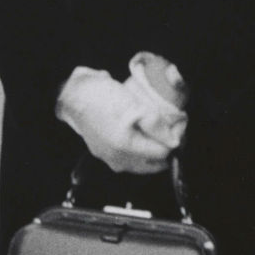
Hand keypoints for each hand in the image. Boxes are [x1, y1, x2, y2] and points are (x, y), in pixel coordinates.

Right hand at [55, 66, 171, 174]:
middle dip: (166, 145)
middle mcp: (118, 159)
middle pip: (154, 160)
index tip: (180, 124)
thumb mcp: (134, 107)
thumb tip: (175, 141)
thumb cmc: (101, 99)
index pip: (163, 153)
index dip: (175, 138)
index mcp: (126, 149)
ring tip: (159, 127)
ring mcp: (111, 157)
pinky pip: (131, 153)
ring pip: (143, 158)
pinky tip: (142, 130)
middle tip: (172, 127)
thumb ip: (156, 125)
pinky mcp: (106, 149)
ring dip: (154, 145)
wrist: (74, 94)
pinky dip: (140, 145)